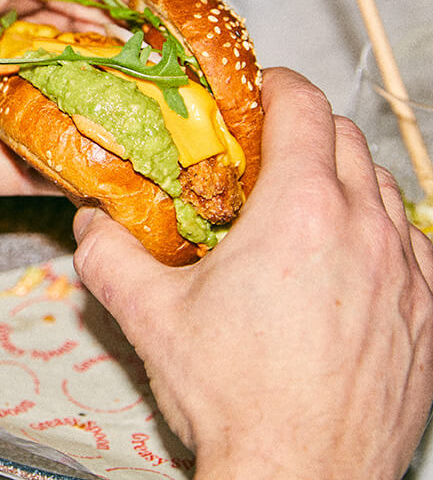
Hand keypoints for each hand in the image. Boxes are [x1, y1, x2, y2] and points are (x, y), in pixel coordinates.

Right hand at [73, 67, 432, 479]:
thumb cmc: (236, 402)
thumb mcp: (151, 319)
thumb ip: (108, 257)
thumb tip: (89, 223)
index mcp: (299, 212)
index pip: (304, 106)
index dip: (277, 86)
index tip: (257, 94)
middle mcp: (362, 228)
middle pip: (346, 136)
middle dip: (308, 127)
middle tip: (270, 152)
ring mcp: (405, 271)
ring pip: (383, 185)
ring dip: (346, 177)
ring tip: (307, 204)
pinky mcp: (427, 313)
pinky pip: (412, 242)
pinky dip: (380, 229)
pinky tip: (348, 259)